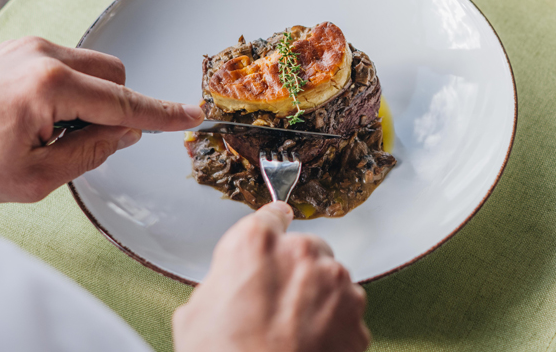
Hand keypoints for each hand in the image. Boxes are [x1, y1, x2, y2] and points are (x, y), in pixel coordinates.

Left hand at [0, 36, 203, 203]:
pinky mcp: (15, 49)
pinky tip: (33, 119)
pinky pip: (65, 65)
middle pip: (114, 75)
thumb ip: (91, 152)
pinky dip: (67, 93)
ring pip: (92, 69)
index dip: (162, 113)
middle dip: (113, 110)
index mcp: (49, 85)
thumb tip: (123, 133)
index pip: (124, 102)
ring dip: (88, 101)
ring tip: (45, 134)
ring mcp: (26, 47)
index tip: (191, 114)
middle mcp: (41, 55)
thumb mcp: (35, 178)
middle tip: (78, 144)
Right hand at [173, 202, 369, 351]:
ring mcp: (335, 286)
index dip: (272, 226)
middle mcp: (301, 255)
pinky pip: (346, 313)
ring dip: (317, 297)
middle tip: (276, 303)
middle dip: (296, 270)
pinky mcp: (357, 318)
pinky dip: (334, 326)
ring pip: (330, 280)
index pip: (272, 216)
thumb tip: (231, 285)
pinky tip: (311, 345)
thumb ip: (224, 280)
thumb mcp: (198, 311)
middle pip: (306, 249)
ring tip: (293, 331)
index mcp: (256, 244)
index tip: (277, 226)